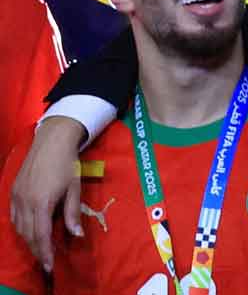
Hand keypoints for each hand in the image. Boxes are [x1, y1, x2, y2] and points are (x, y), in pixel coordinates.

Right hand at [8, 116, 86, 271]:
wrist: (51, 142)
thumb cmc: (67, 164)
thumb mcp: (74, 189)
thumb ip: (72, 213)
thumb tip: (76, 235)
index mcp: (41, 203)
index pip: (40, 235)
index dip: (45, 252)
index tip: (50, 265)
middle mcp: (24, 202)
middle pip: (27, 234)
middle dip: (37, 250)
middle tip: (46, 262)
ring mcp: (16, 197)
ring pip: (19, 228)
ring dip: (29, 240)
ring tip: (40, 249)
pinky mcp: (13, 192)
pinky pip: (13, 217)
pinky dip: (21, 228)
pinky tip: (29, 231)